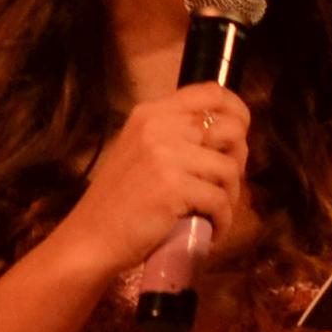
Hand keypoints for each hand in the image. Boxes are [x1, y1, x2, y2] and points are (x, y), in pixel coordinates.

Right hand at [59, 81, 252, 276]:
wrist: (91, 237)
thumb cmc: (118, 202)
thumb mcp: (142, 152)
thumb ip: (176, 137)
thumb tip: (227, 138)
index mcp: (152, 113)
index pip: (210, 93)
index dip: (237, 111)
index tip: (240, 137)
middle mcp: (159, 126)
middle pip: (230, 129)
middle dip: (238, 160)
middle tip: (225, 185)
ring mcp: (166, 154)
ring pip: (230, 168)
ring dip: (230, 197)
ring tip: (215, 214)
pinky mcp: (173, 186)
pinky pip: (219, 200)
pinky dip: (222, 220)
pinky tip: (211, 231)